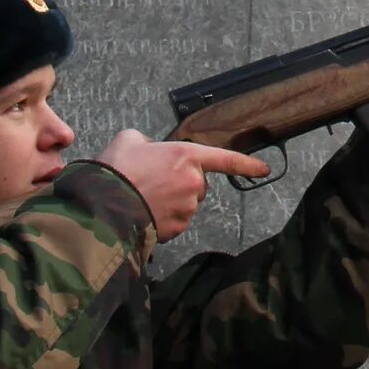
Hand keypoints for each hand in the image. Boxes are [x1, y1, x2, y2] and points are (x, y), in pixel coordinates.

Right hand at [97, 131, 272, 242]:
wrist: (104, 205)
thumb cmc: (116, 169)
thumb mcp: (130, 139)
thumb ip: (148, 142)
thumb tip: (150, 151)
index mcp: (187, 156)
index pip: (226, 160)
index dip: (247, 164)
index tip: (264, 169)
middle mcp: (193, 183)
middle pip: (197, 184)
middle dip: (181, 183)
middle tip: (153, 179)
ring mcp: (187, 208)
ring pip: (186, 204)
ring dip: (170, 201)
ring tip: (143, 195)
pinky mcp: (177, 228)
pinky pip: (175, 221)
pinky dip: (162, 218)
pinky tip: (143, 210)